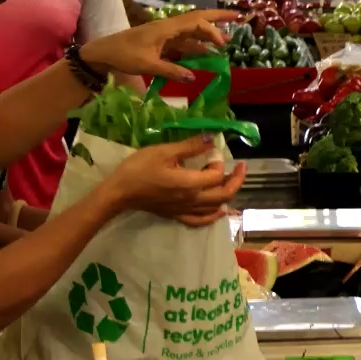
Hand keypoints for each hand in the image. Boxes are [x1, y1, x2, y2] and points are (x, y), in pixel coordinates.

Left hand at [80, 9, 238, 82]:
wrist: (103, 53)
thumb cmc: (123, 56)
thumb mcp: (147, 65)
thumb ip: (171, 71)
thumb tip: (193, 78)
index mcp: (165, 28)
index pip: (195, 23)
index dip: (211, 31)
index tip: (222, 44)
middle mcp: (168, 27)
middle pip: (197, 19)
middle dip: (217, 18)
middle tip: (237, 17)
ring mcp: (164, 34)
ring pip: (191, 31)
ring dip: (208, 35)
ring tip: (226, 42)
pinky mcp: (161, 42)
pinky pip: (183, 42)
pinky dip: (195, 47)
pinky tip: (205, 55)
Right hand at [109, 136, 246, 227]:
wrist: (120, 191)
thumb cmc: (139, 168)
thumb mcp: (164, 151)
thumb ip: (190, 146)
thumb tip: (211, 139)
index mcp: (190, 184)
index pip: (216, 175)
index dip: (219, 162)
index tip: (212, 150)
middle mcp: (192, 200)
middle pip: (223, 194)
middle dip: (236, 180)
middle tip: (240, 166)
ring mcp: (185, 210)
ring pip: (215, 208)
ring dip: (227, 195)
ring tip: (230, 181)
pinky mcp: (177, 216)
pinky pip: (200, 220)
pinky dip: (213, 216)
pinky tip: (219, 211)